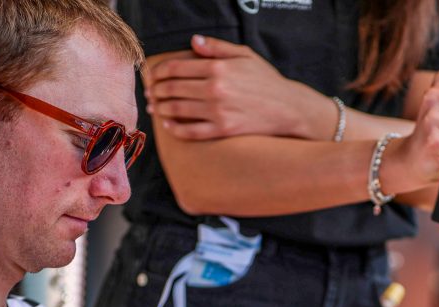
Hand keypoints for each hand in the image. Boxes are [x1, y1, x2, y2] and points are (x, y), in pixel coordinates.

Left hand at [144, 35, 329, 139]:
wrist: (287, 109)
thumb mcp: (245, 55)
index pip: (176, 68)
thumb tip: (193, 42)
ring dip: (160, 108)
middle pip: (172, 88)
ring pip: (176, 109)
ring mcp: (218, 112)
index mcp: (218, 68)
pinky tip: (167, 124)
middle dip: (156, 89)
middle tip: (151, 92)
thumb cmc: (266, 81)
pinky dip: (174, 128)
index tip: (152, 75)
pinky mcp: (222, 130)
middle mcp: (215, 89)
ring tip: (155, 106)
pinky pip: (190, 132)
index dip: (158, 71)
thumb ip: (217, 48)